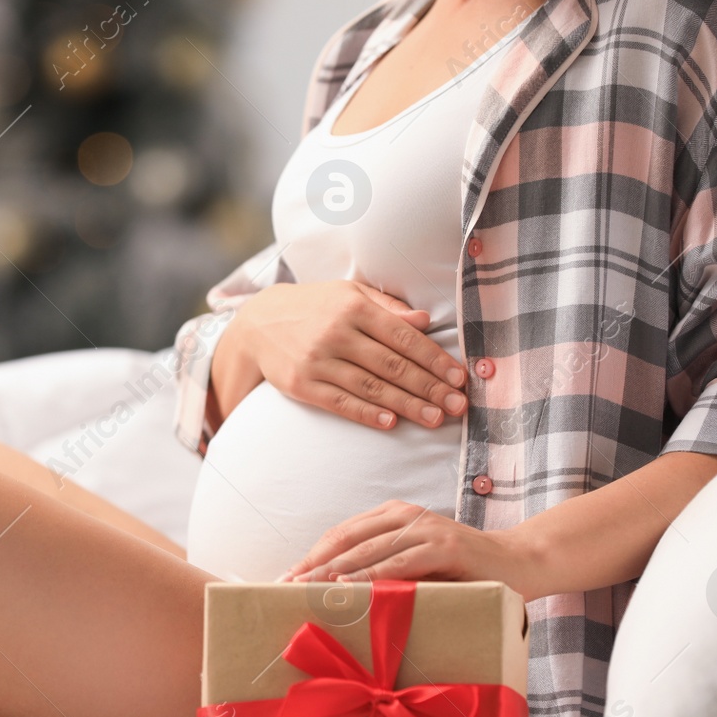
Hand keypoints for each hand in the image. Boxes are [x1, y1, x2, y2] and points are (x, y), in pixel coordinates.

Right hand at [220, 281, 467, 430]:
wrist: (257, 323)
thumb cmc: (315, 307)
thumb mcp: (349, 293)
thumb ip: (388, 307)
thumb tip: (426, 321)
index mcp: (354, 307)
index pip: (404, 337)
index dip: (434, 360)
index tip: (459, 378)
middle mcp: (337, 333)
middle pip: (392, 366)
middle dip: (429, 388)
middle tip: (458, 406)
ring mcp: (317, 360)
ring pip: (370, 387)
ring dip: (407, 405)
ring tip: (435, 419)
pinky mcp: (301, 384)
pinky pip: (340, 402)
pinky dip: (366, 413)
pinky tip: (391, 423)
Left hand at [276, 499, 550, 601]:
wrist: (520, 563)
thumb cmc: (464, 572)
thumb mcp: (418, 566)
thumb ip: (385, 570)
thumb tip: (337, 594)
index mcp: (393, 516)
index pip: (341, 534)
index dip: (312, 555)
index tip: (285, 578)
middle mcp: (405, 515)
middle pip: (346, 539)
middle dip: (312, 565)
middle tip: (284, 587)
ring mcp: (425, 528)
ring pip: (367, 550)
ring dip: (333, 571)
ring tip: (306, 590)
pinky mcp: (445, 547)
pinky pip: (400, 563)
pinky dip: (372, 575)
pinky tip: (350, 587)